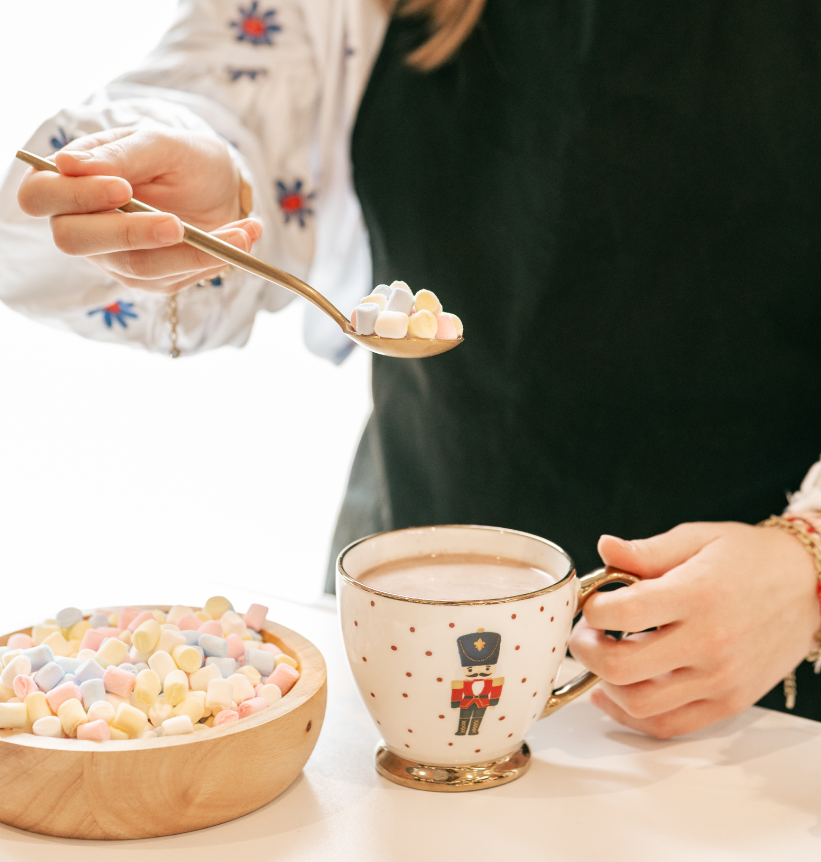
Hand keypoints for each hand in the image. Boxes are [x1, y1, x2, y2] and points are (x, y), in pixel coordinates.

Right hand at [17, 126, 262, 293]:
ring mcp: (115, 257)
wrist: (221, 188)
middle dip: (126, 233)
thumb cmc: (183, 158)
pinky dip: (212, 259)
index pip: (40, 197)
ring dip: (191, 251)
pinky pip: (174, 277)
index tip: (121, 188)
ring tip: (241, 231)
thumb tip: (69, 164)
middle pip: (73, 240)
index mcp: (72, 182)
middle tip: (176, 225)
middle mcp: (85, 224)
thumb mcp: (161, 144)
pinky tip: (242, 238)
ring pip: (134, 266)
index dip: (73, 197)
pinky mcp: (151, 279)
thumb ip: (122, 153)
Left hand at [568, 522, 819, 737]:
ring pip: (639, 703)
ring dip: (605, 684)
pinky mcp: (729, 702)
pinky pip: (669, 725)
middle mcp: (708, 642)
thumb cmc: (749, 558)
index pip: (621, 613)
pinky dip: (632, 716)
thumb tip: (604, 548)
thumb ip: (647, 550)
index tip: (592, 602)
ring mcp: (720, 678)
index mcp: (696, 595)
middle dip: (586, 650)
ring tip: (602, 658)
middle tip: (585, 634)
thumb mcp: (697, 539)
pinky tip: (615, 694)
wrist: (809, 585)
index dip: (592, 609)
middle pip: (621, 666)